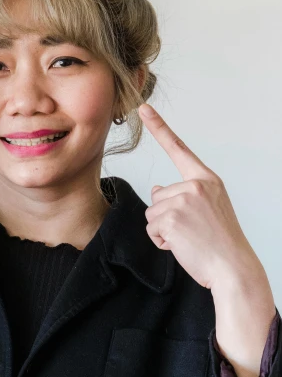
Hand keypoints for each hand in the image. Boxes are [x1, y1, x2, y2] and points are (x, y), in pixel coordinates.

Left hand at [138, 103, 263, 290]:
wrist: (232, 268)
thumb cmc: (220, 243)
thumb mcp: (207, 210)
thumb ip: (184, 196)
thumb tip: (156, 187)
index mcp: (207, 180)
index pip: (179, 149)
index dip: (159, 127)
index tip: (144, 108)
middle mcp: (195, 185)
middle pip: (158, 195)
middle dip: (167, 216)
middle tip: (192, 231)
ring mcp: (183, 200)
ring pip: (152, 213)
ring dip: (163, 230)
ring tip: (188, 239)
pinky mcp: (170, 218)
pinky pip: (151, 228)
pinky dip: (161, 241)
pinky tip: (181, 245)